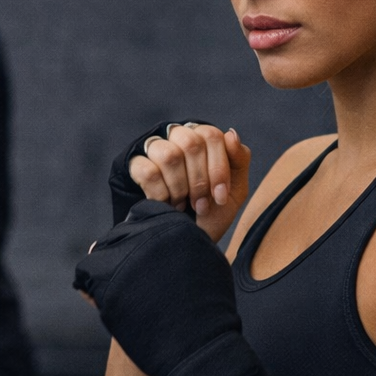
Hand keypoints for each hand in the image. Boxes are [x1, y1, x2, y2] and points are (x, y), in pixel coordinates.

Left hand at [74, 199, 269, 375]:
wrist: (199, 347)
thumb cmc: (208, 310)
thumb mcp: (209, 260)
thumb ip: (186, 240)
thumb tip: (163, 232)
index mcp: (174, 224)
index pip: (143, 213)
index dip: (140, 233)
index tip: (143, 255)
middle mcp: (149, 233)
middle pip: (120, 232)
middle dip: (123, 254)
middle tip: (133, 283)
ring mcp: (127, 255)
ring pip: (101, 250)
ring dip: (107, 269)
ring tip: (123, 294)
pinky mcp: (107, 280)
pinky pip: (85, 273)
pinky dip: (92, 288)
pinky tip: (106, 302)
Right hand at [130, 123, 249, 241]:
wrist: (186, 241)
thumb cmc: (212, 211)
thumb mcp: (235, 189)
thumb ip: (239, 159)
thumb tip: (230, 134)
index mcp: (203, 139)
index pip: (210, 135)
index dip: (217, 168)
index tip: (220, 198)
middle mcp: (178, 138)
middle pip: (190, 142)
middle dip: (199, 181)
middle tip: (201, 205)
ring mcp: (154, 150)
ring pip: (168, 155)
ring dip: (179, 188)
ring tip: (182, 205)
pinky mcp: (136, 166)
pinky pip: (147, 171)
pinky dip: (160, 194)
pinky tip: (165, 204)